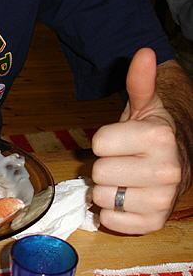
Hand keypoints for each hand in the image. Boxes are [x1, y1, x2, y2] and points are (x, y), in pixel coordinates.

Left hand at [91, 48, 181, 233]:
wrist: (177, 162)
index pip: (99, 144)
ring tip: (125, 181)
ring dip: (107, 190)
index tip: (121, 141)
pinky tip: (127, 200)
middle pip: (99, 173)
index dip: (104, 142)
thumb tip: (143, 52)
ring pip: (102, 198)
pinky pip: (111, 222)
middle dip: (105, 167)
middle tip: (123, 163)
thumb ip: (140, 82)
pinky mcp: (154, 222)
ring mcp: (162, 200)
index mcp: (159, 138)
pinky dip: (112, 213)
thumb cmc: (153, 135)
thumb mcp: (146, 105)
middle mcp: (166, 171)